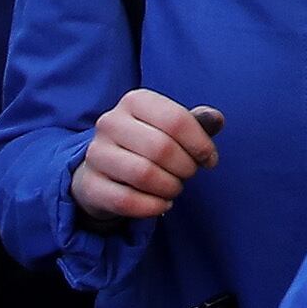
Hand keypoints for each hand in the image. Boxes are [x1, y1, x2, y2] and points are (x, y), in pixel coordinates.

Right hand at [73, 87, 222, 222]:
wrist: (103, 168)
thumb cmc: (146, 143)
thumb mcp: (170, 126)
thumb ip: (196, 122)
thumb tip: (217, 120)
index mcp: (135, 100)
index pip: (176, 120)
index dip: (201, 144)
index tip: (209, 159)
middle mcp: (111, 122)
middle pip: (161, 148)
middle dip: (185, 167)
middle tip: (189, 174)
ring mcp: (96, 154)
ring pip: (144, 175)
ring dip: (170, 187)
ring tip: (174, 188)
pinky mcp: (89, 184)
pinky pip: (126, 201)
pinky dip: (152, 207)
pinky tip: (162, 204)